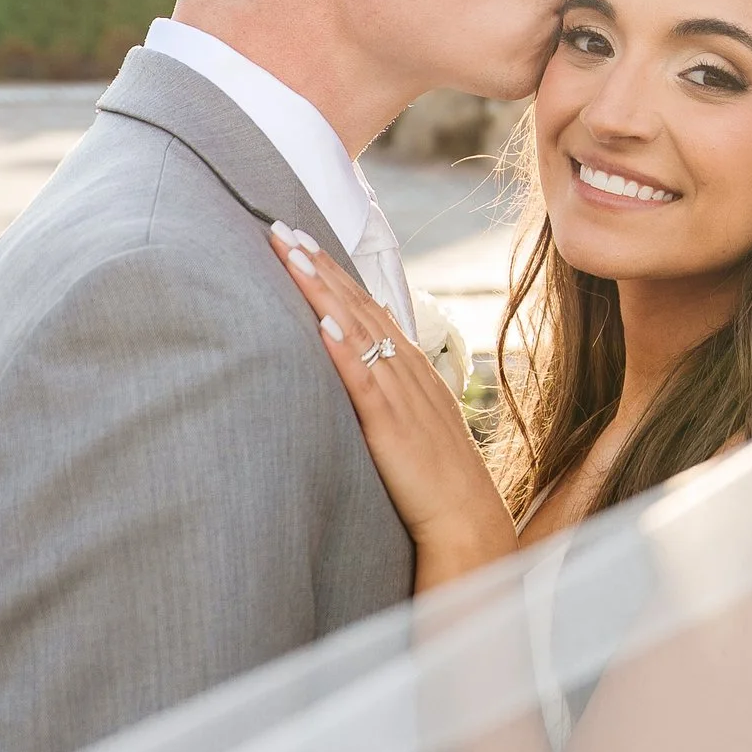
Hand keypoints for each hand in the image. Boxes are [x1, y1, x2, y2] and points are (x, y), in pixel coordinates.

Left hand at [270, 223, 515, 579]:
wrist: (469, 523)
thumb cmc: (439, 481)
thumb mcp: (414, 424)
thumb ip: (388, 394)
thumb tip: (356, 370)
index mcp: (413, 370)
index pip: (369, 308)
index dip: (334, 273)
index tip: (302, 241)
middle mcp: (408, 372)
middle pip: (358, 306)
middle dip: (319, 265)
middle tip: (282, 228)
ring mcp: (402, 396)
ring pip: (358, 331)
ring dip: (323, 291)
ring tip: (292, 256)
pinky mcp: (392, 427)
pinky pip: (365, 382)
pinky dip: (344, 349)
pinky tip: (322, 323)